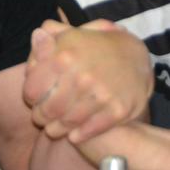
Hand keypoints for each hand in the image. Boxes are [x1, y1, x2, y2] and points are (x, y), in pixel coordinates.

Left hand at [24, 19, 153, 142]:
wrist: (139, 58)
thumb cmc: (99, 47)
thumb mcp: (75, 34)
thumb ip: (52, 36)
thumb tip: (36, 36)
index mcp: (65, 55)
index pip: (32, 90)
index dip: (30, 97)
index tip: (35, 99)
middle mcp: (82, 75)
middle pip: (47, 110)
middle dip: (41, 117)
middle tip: (43, 118)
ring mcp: (101, 94)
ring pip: (66, 124)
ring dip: (57, 130)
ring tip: (55, 128)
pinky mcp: (117, 110)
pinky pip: (89, 131)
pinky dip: (78, 135)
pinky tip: (74, 134)